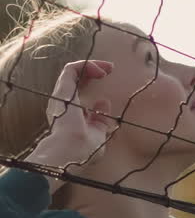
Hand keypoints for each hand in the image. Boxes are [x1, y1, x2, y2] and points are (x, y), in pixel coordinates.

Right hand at [28, 60, 115, 189]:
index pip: (77, 92)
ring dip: (91, 66)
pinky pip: (71, 69)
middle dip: (92, 70)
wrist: (70, 152)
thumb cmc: (83, 150)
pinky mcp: (63, 90)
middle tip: (109, 69)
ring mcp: (61, 96)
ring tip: (108, 68)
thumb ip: (100, 120)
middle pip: (75, 79)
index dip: (91, 83)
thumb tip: (103, 103)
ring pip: (72, 72)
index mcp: (68, 114)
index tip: (107, 80)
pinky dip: (86, 65)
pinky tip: (100, 70)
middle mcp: (62, 103)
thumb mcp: (97, 134)